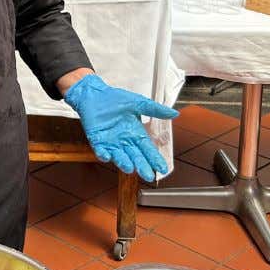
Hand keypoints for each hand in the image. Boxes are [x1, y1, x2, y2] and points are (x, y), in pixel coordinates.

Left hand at [64, 74, 178, 181]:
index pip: (148, 149)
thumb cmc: (115, 99)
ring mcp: (111, 142)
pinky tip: (107, 156)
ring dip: (124, 163)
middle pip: (136, 157)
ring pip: (119, 156)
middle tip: (148, 176)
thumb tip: (175, 113)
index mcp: (136, 133)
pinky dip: (103, 154)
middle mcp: (125, 141)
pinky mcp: (97, 140)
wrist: (95, 94)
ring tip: (130, 168)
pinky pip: (100, 150)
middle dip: (142, 166)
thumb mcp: (138, 103)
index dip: (155, 159)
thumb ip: (155, 110)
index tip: (162, 168)